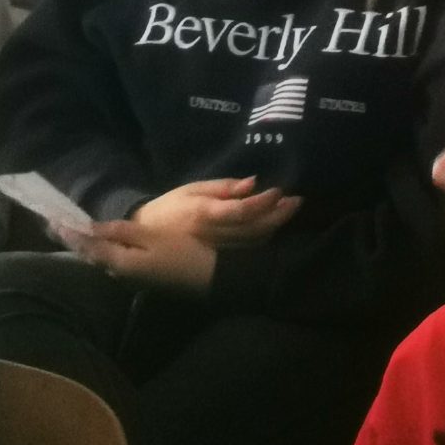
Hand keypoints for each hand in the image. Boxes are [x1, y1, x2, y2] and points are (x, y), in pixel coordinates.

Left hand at [59, 220, 218, 289]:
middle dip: (74, 241)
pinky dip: (102, 252)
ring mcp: (131, 278)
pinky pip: (113, 262)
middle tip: (56, 225)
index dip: (70, 233)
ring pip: (102, 260)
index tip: (51, 221)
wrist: (210, 278)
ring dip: (87, 247)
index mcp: (120, 262)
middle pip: (92, 256)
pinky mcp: (141, 277)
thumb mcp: (152, 237)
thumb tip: (91, 227)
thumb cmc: (182, 252)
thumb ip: (122, 232)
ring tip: (73, 232)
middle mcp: (120, 274)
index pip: (88, 246)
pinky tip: (101, 244)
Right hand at [132, 176, 300, 247]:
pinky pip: (247, 250)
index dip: (264, 202)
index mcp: (205, 214)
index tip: (281, 191)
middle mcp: (214, 236)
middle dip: (279, 216)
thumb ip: (223, 187)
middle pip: (254, 229)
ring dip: (275, 227)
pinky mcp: (218, 262)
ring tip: (291, 210)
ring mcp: (217, 252)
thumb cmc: (170, 208)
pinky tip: (273, 226)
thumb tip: (253, 182)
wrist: (146, 240)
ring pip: (254, 242)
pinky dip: (263, 238)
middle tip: (298, 201)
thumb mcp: (192, 189)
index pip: (242, 211)